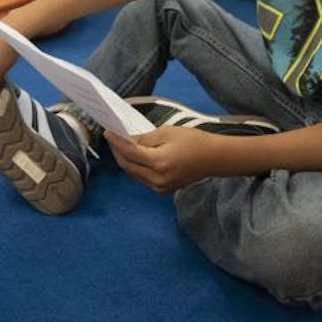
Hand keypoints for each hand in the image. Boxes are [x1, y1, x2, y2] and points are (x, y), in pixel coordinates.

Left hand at [105, 126, 224, 192]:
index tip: (108, 131)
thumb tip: (126, 139)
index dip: (116, 141)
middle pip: (127, 165)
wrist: (214, 159)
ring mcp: (159, 187)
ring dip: (124, 158)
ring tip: (119, 143)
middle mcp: (157, 179)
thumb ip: (144, 138)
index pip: (129, 152)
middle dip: (116, 150)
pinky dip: (134, 166)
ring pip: (132, 173)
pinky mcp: (162, 190)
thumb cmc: (193, 141)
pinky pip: (141, 177)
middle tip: (111, 136)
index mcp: (158, 163)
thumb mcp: (167, 133)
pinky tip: (132, 155)